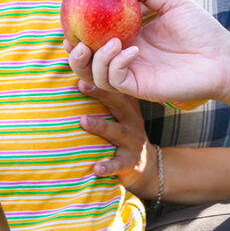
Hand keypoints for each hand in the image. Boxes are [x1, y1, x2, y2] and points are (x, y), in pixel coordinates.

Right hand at [65, 0, 229, 115]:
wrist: (222, 55)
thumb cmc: (200, 28)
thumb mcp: (171, 0)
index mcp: (129, 36)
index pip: (94, 36)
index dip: (78, 29)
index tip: (71, 14)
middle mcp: (125, 56)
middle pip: (86, 60)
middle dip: (74, 50)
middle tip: (75, 38)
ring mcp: (132, 73)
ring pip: (95, 74)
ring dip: (94, 58)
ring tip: (110, 42)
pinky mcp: (141, 87)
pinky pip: (115, 80)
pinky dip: (115, 65)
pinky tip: (131, 51)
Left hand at [79, 82, 157, 198]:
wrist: (150, 167)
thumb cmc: (126, 135)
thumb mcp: (122, 115)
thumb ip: (107, 98)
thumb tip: (79, 76)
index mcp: (128, 108)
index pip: (117, 88)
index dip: (105, 75)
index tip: (88, 62)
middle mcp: (132, 121)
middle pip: (118, 104)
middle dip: (101, 93)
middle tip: (81, 85)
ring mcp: (133, 142)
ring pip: (117, 132)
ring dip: (100, 126)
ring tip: (84, 120)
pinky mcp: (130, 163)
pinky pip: (118, 164)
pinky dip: (108, 166)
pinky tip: (96, 168)